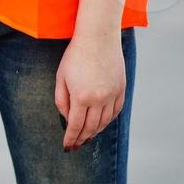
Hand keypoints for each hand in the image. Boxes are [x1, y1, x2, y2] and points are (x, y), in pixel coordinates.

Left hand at [54, 33, 125, 150]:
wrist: (98, 38)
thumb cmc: (75, 55)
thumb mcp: (61, 77)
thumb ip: (62, 101)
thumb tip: (68, 119)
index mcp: (81, 96)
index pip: (75, 125)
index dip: (71, 138)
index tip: (68, 146)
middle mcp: (99, 99)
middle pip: (91, 127)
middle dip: (82, 138)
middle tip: (77, 144)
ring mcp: (112, 94)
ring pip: (104, 122)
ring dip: (95, 131)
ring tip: (88, 136)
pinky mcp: (121, 89)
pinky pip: (115, 111)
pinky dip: (108, 120)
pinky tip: (101, 123)